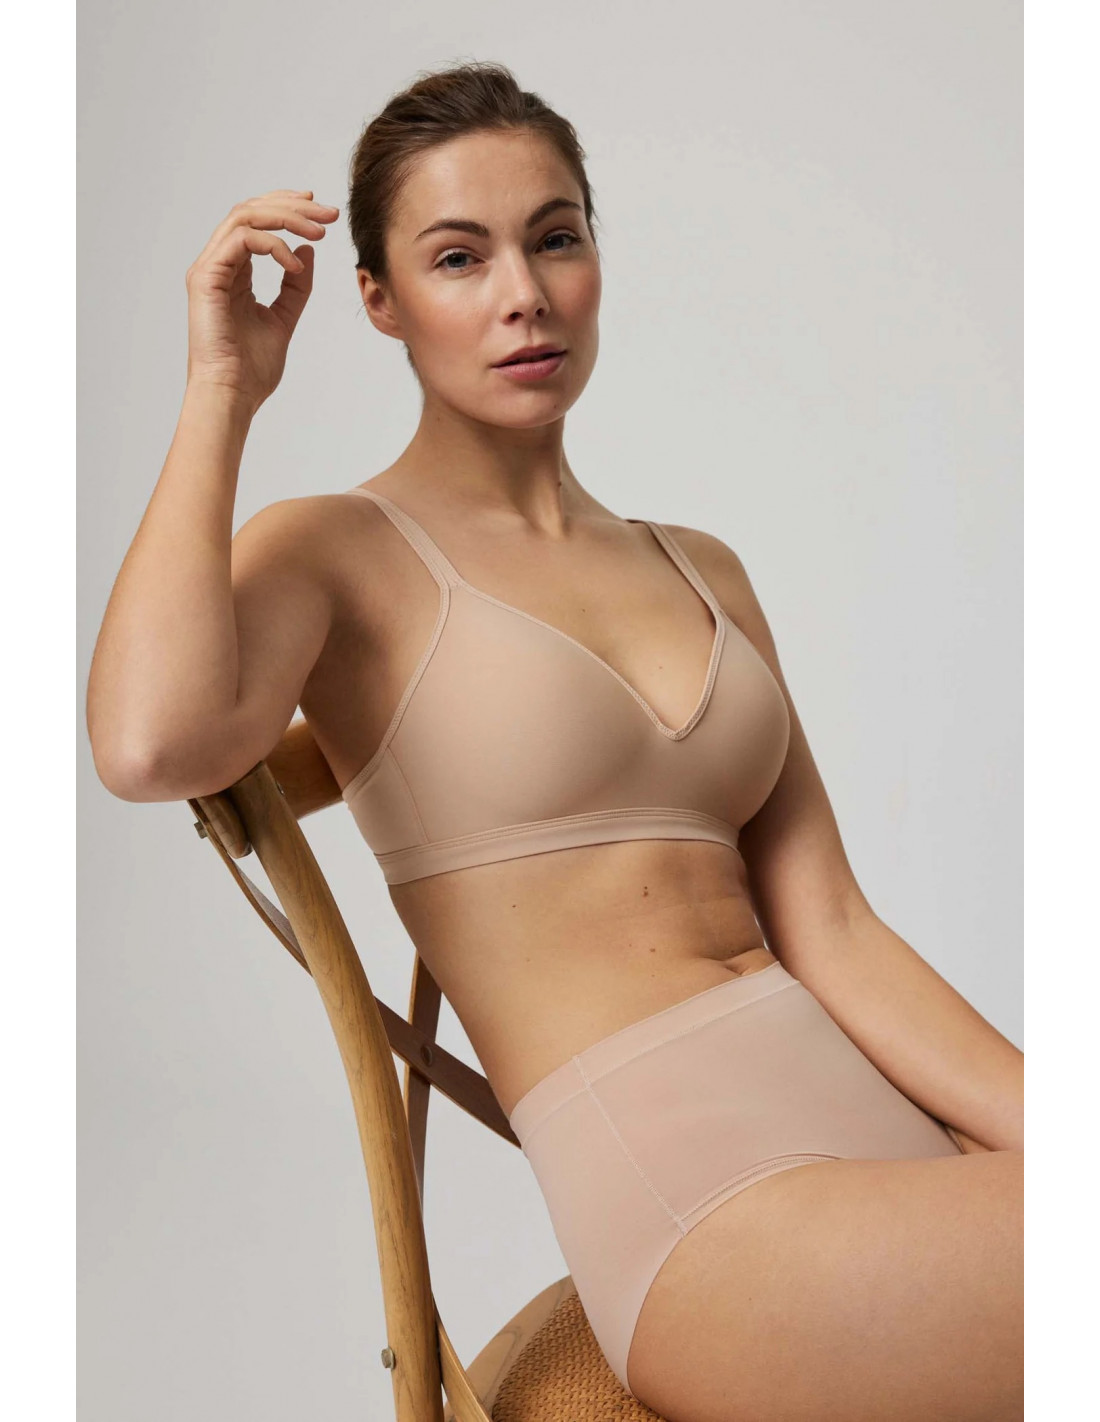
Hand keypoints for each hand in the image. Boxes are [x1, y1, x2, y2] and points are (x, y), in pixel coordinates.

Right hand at [184, 189, 339, 409]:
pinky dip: (273, 246)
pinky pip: (241, 240)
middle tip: (327, 213)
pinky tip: (294, 266)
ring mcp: (209, 268)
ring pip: (245, 216)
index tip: (320, 212)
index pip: (256, 222)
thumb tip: (306, 251)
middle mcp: (218, 264)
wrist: (232, 394)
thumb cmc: (251, 368)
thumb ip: (295, 287)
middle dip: (293, 205)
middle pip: (251, 211)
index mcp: (233, 272)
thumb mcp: (284, 319)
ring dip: (286, 217)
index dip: (288, 208)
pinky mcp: (206, 277)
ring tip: (318, 233)